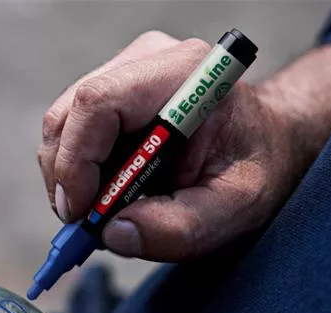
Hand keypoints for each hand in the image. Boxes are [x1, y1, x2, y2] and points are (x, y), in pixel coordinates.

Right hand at [37, 31, 330, 260]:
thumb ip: (180, 228)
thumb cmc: (258, 169)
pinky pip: (71, 129)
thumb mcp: (235, 210)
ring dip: (68, 176)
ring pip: (63, 123)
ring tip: (101, 211)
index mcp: (186, 77)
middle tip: (85, 223)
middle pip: (70, 113)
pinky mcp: (115, 88)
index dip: (75, 160)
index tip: (81, 213)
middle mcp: (150, 61)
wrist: (268, 143)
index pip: (100, 103)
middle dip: (65, 176)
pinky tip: (104, 191)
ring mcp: (127, 70)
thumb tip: (114, 233)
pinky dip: (75, 169)